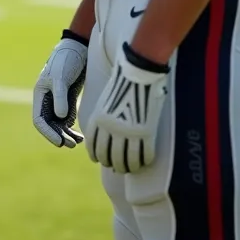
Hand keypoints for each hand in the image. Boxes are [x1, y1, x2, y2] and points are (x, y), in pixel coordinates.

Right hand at [32, 36, 87, 148]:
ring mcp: (58, 101)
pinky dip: (72, 129)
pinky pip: (68, 120)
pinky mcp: (69, 100)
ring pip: (59, 125)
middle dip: (59, 136)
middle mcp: (47, 100)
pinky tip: (81, 136)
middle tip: (72, 145)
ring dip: (66, 135)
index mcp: (40, 94)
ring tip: (78, 142)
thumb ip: (60, 97)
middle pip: (49, 125)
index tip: (60, 142)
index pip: (39, 120)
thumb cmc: (66, 60)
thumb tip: (61, 118)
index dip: (48, 133)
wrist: (78, 49)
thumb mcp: (61, 77)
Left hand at [84, 43, 168, 172]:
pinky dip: (144, 161)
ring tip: (132, 168)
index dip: (97, 156)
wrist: (138, 70)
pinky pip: (143, 154)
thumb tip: (108, 133)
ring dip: (129, 167)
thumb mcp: (107, 100)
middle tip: (119, 167)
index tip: (102, 160)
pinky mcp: (145, 132)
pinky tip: (146, 161)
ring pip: (126, 160)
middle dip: (113, 164)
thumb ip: (105, 116)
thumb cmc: (123, 80)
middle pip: (109, 156)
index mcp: (98, 119)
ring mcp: (128, 132)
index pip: (94, 146)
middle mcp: (110, 128)